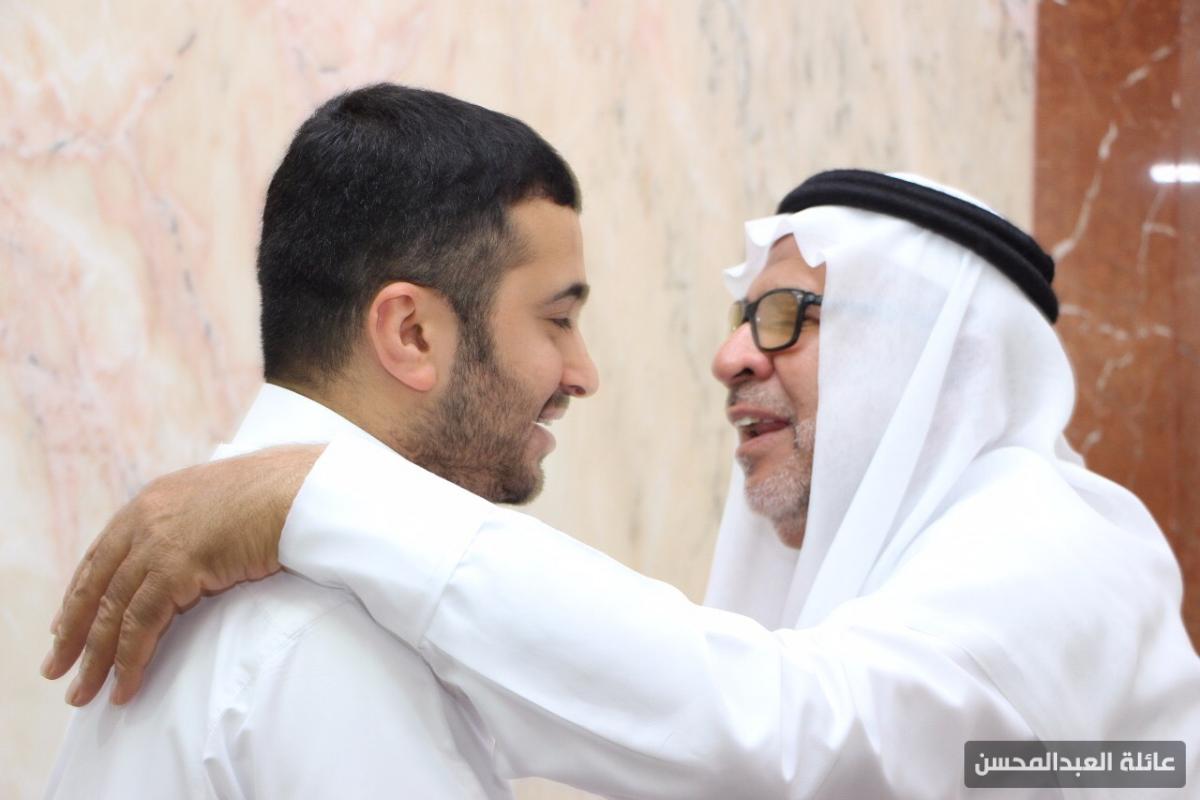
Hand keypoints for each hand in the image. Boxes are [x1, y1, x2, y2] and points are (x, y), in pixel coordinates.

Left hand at [41, 444, 323, 705]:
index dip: (80, 594)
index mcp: (152, 501)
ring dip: (96, 658)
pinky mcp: (175, 567)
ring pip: (111, 611)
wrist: (300, 490)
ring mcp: (156, 542)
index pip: (101, 555)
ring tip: (84, 693)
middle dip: (72, 632)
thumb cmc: (278, 496)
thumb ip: (196, 526)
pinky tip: (125, 686)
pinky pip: (141, 624)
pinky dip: (131, 659)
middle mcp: (144, 519)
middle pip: (95, 586)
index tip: (64, 625)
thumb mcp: (222, 504)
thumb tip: (198, 553)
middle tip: (57, 668)